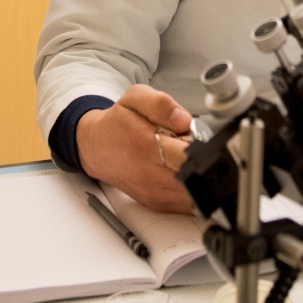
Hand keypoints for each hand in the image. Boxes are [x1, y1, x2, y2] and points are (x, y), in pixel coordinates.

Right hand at [75, 85, 193, 213]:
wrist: (97, 148)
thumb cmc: (117, 124)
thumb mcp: (136, 98)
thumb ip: (162, 104)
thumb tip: (184, 120)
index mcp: (145, 146)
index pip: (186, 157)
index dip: (203, 150)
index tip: (205, 141)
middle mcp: (149, 175)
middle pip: (196, 178)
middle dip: (204, 162)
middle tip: (194, 147)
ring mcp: (154, 194)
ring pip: (195, 194)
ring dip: (199, 176)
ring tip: (184, 158)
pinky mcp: (157, 204)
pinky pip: (187, 203)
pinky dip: (193, 188)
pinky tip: (181, 171)